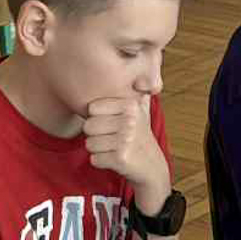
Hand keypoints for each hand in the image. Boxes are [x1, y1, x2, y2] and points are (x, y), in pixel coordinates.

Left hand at [84, 95, 171, 211]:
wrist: (152, 166)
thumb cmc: (139, 135)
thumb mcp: (140, 109)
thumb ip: (137, 88)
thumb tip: (143, 73)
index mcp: (130, 105)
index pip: (92, 109)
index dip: (97, 118)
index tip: (111, 123)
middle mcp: (129, 121)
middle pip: (88, 126)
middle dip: (95, 135)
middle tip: (111, 139)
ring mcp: (125, 140)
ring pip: (89, 144)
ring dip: (98, 150)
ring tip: (113, 149)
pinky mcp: (120, 158)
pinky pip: (94, 159)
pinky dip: (101, 162)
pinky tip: (114, 159)